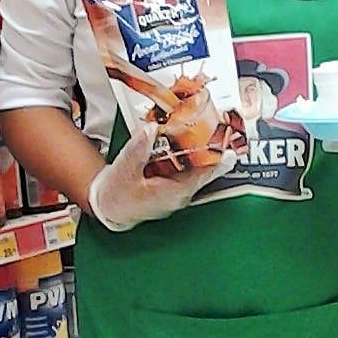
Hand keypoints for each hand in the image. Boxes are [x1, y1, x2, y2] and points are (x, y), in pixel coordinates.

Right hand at [88, 121, 234, 232]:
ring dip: (205, 153)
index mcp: (171, 193)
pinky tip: (194, 143)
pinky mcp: (174, 186)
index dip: (216, 162)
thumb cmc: (115, 195)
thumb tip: (151, 130)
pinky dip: (193, 156)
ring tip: (215, 134)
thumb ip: (138, 149)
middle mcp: (179, 195)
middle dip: (215, 153)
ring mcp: (178, 191)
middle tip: (227, 134)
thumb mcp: (123, 170)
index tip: (229, 151)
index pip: (201, 176)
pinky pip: (189, 170)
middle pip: (204, 171)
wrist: (108, 207)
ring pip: (198, 170)